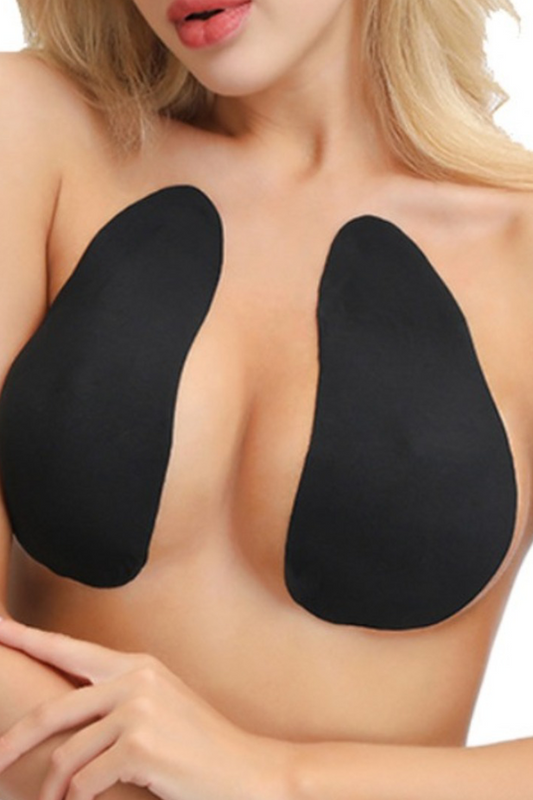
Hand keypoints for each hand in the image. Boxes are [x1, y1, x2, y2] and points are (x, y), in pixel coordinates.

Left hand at [0, 618, 289, 799]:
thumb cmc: (199, 744)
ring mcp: (138, 711)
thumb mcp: (158, 706)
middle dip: (14, 739)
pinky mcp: (140, 746)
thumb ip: (116, 698)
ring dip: (55, 789)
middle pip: (52, 710)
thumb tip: (66, 710)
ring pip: (67, 756)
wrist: (245, 769)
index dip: (27, 639)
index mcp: (136, 666)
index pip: (69, 650)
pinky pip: (85, 782)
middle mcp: (134, 680)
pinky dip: (80, 799)